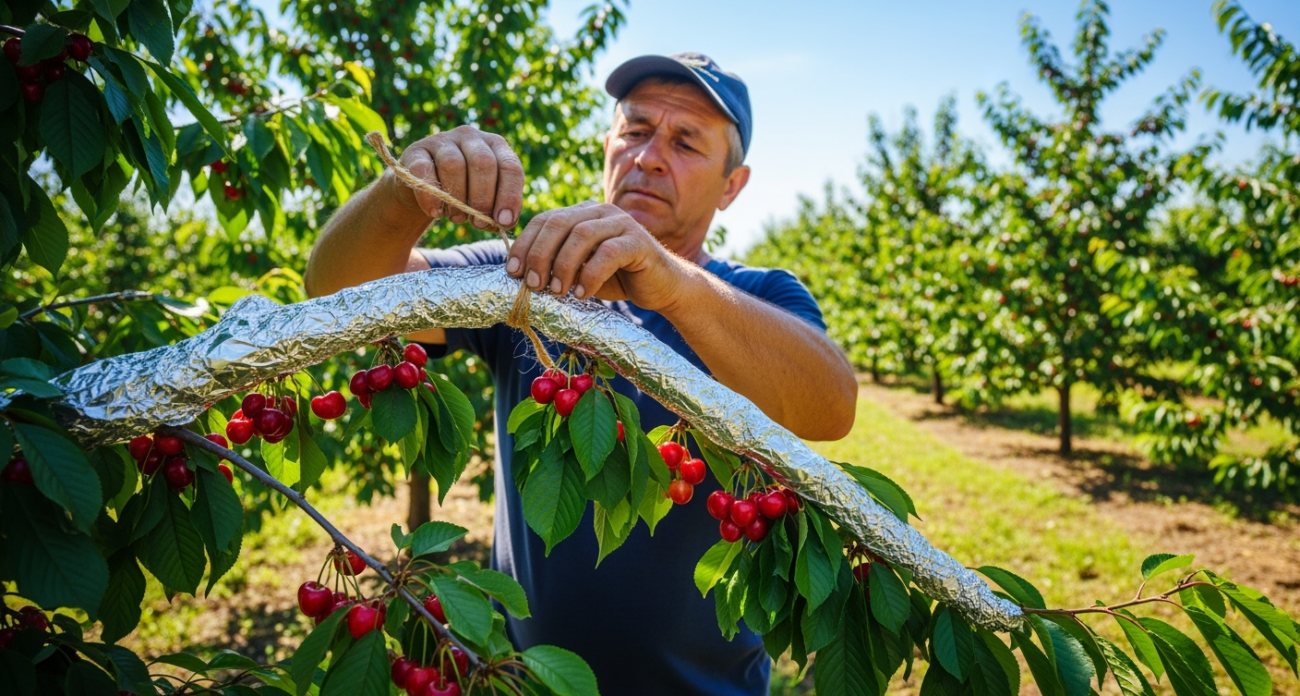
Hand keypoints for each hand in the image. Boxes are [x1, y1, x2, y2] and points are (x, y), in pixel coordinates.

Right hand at [385, 126, 523, 228]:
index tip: (504, 221)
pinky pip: (423, 170)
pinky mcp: (416, 151)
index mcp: (496, 146)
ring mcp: (442, 140)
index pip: (510, 167)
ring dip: (457, 199)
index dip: (510, 196)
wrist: (425, 189)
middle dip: (483, 199)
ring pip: (454, 165)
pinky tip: (435, 212)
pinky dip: (431, 197)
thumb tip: (504, 222)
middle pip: (483, 163)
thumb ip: (497, 211)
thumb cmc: (464, 195)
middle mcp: (471, 136)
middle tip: (477, 223)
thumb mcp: (485, 201)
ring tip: (457, 218)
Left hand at [506, 202, 689, 311]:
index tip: (512, 271)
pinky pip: (609, 253)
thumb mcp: (580, 270)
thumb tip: (519, 275)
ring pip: (582, 235)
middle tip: (533, 285)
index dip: (525, 244)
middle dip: (540, 255)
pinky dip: (591, 274)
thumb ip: (556, 264)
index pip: (545, 219)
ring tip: (557, 291)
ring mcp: (622, 223)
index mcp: (582, 214)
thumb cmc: (617, 279)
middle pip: (559, 223)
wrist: (661, 287)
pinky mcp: (639, 241)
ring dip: (563, 265)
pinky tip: (583, 294)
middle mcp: (600, 211)